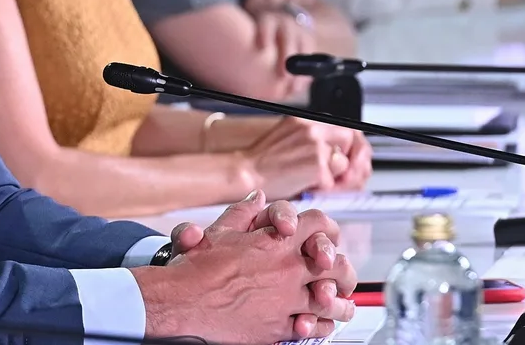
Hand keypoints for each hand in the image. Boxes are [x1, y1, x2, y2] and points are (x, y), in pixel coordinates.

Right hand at [136, 192, 356, 343]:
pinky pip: (313, 327)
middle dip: (342, 269)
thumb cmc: (197, 267)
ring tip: (341, 304)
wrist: (182, 302)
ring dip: (340, 302)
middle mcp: (288, 270)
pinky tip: (321, 323)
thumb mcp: (220, 231)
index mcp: (277, 242)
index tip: (326, 237)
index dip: (327, 229)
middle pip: (337, 265)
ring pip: (331, 301)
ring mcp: (287, 300)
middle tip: (340, 274)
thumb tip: (258, 197)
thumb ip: (244, 212)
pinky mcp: (280, 327)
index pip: (320, 226)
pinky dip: (322, 325)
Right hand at [243, 117, 361, 196]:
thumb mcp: (289, 138)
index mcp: (306, 121)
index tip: (350, 156)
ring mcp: (316, 147)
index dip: (350, 145)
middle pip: (351, 140)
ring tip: (320, 183)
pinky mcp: (317, 167)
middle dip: (353, 160)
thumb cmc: (263, 162)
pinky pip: (333, 182)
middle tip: (346, 175)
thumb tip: (340, 153)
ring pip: (344, 164)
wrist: (245, 173)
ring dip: (336, 178)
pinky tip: (309, 188)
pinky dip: (324, 190)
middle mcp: (313, 129)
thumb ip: (314, 140)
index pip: (343, 126)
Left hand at [251, 10, 315, 95]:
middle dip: (286, 57)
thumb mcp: (252, 30)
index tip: (262, 47)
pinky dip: (307, 74)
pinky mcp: (310, 40)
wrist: (279, 15)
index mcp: (268, 19)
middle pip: (288, 38)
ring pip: (304, 48)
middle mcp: (285, 23)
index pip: (266, 25)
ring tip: (295, 88)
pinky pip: (312, 57)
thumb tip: (230, 68)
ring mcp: (299, 30)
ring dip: (301, 70)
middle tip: (283, 76)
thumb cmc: (260, 31)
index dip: (264, 35)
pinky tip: (302, 86)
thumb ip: (246, 44)